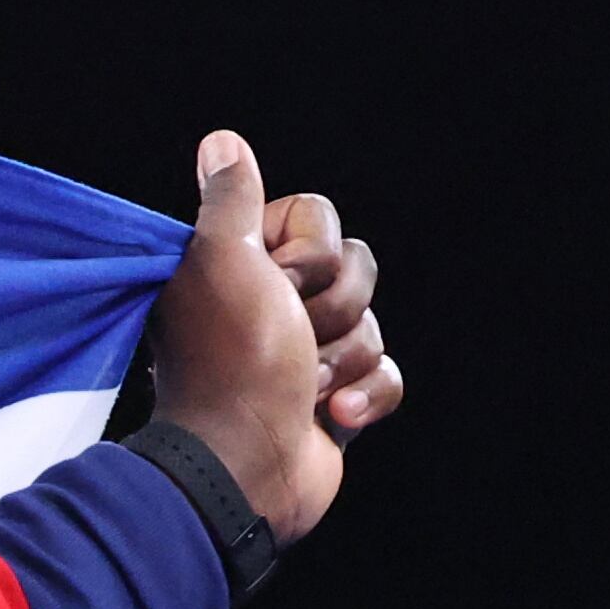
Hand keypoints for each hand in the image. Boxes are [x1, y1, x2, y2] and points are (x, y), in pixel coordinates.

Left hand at [146, 128, 403, 542]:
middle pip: (354, 269)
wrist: (246, 465)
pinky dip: (368, 394)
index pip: (317, 219)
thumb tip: (221, 143)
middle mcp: (272, 305)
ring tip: (302, 387)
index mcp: (242, 266)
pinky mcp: (336, 400)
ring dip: (344, 357)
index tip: (276, 282)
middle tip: (291, 338)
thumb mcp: (224, 260)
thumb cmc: (234, 360)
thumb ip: (231, 200)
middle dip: (335, 308)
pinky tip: (336, 415)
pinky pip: (388, 375)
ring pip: (372, 324)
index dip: (310, 252)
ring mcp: (306, 355)